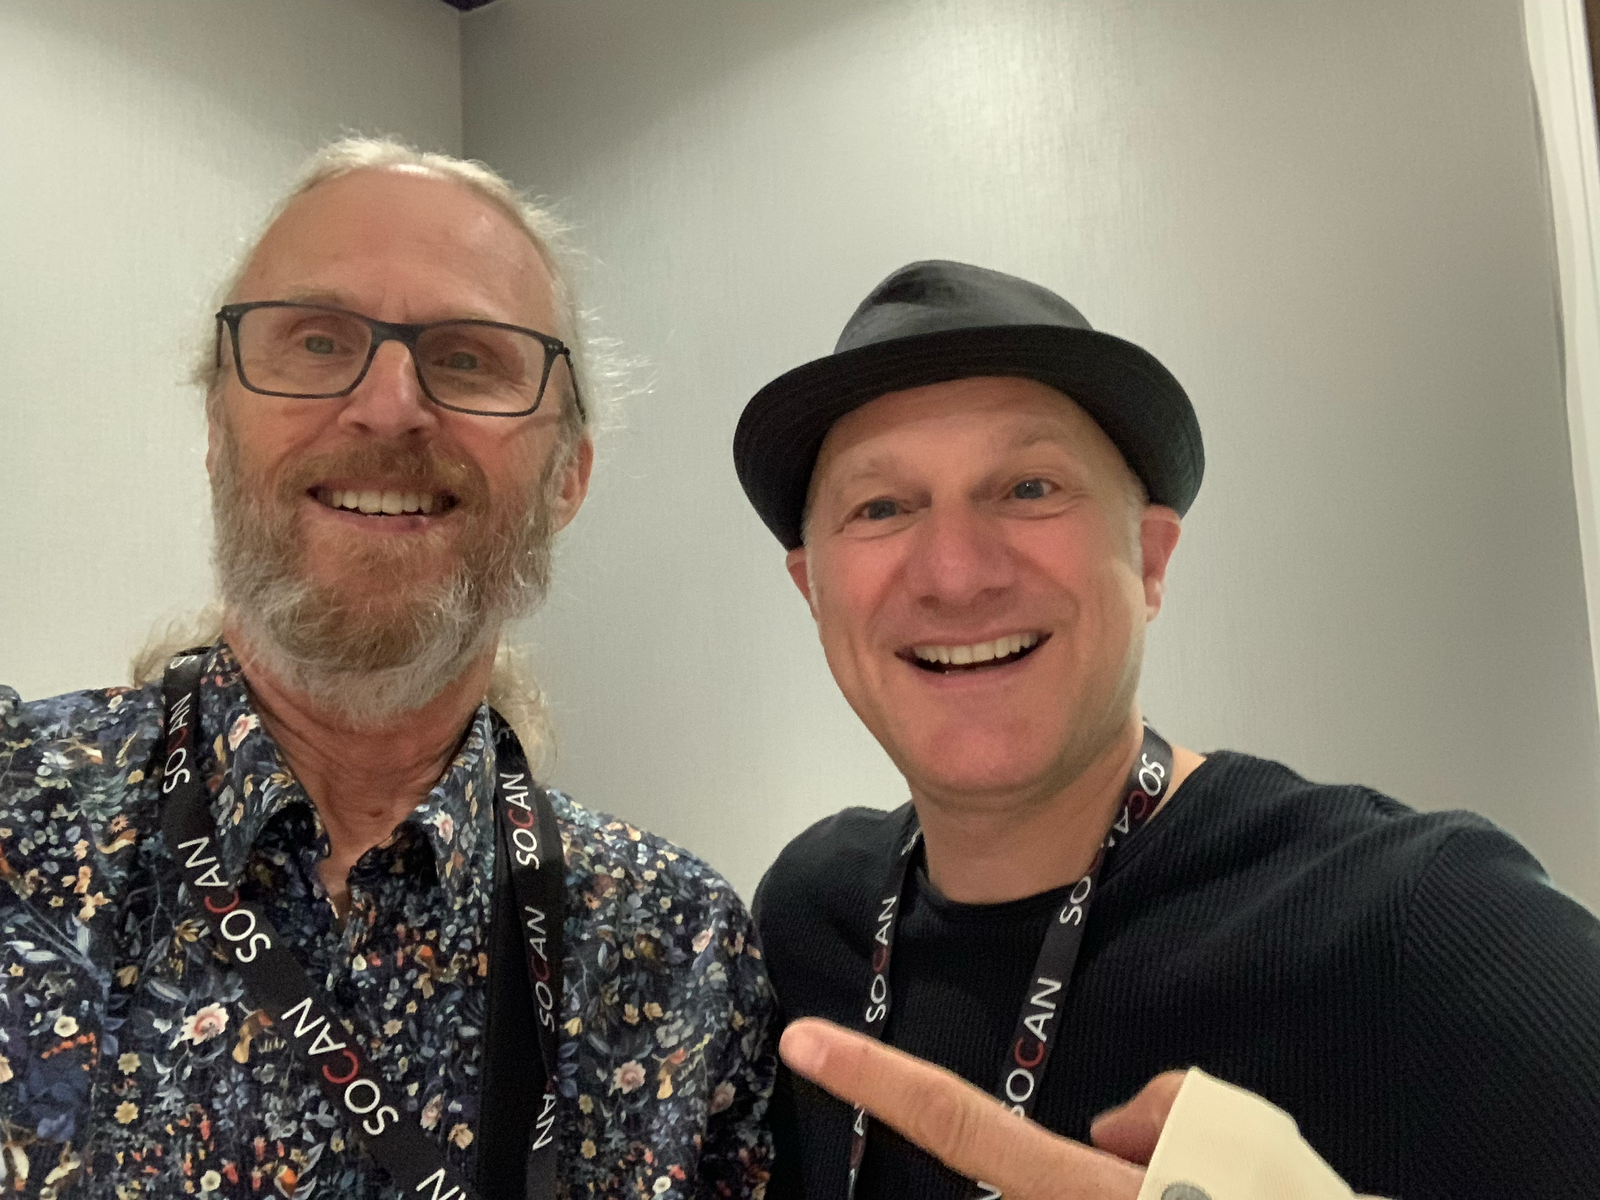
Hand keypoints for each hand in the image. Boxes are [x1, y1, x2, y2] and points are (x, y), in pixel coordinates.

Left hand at [780, 1017, 1186, 1199]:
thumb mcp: (1238, 1143)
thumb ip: (1162, 1111)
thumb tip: (1107, 1134)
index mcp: (1086, 1195)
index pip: (962, 1126)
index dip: (875, 1078)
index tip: (802, 1039)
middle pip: (1008, 1188)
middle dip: (1065, 1179)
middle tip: (1154, 1171)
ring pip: (1049, 1187)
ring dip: (1122, 1174)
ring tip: (1184, 1174)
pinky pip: (1077, 1188)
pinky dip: (1132, 1175)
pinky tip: (1174, 1177)